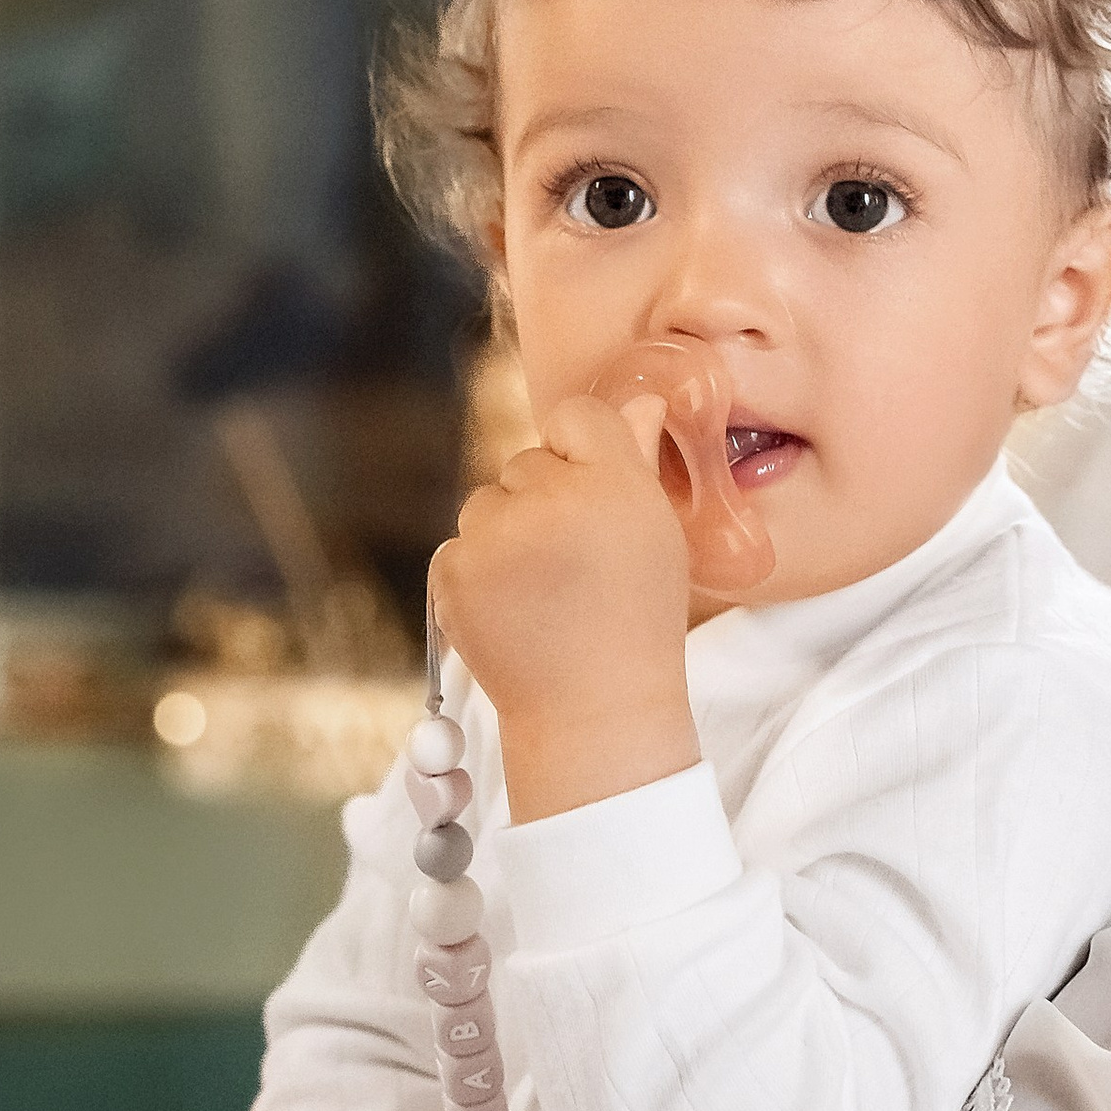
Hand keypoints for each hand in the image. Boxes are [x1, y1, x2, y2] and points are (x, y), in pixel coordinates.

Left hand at [431, 394, 697, 823]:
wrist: (592, 711)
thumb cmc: (636, 621)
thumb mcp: (657, 536)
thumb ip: (640, 459)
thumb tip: (641, 398)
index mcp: (613, 486)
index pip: (577, 416)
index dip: (583, 452)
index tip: (592, 495)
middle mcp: (550, 502)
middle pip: (527, 461)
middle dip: (543, 498)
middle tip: (574, 561)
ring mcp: (494, 540)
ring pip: (486, 502)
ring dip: (506, 534)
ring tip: (543, 590)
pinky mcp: (453, 574)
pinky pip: (458, 546)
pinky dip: (476, 572)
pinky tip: (513, 609)